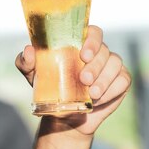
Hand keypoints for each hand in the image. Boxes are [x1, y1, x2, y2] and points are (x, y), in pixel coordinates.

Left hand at [15, 25, 131, 134]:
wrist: (62, 115)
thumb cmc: (48, 87)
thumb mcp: (32, 74)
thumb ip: (26, 62)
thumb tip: (29, 51)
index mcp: (80, 44)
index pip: (93, 32)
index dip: (92, 40)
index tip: (83, 54)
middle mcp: (98, 52)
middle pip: (104, 51)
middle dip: (95, 65)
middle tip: (84, 79)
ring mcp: (111, 66)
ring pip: (115, 65)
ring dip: (104, 79)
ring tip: (92, 93)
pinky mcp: (120, 81)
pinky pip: (122, 81)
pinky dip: (111, 90)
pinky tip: (98, 99)